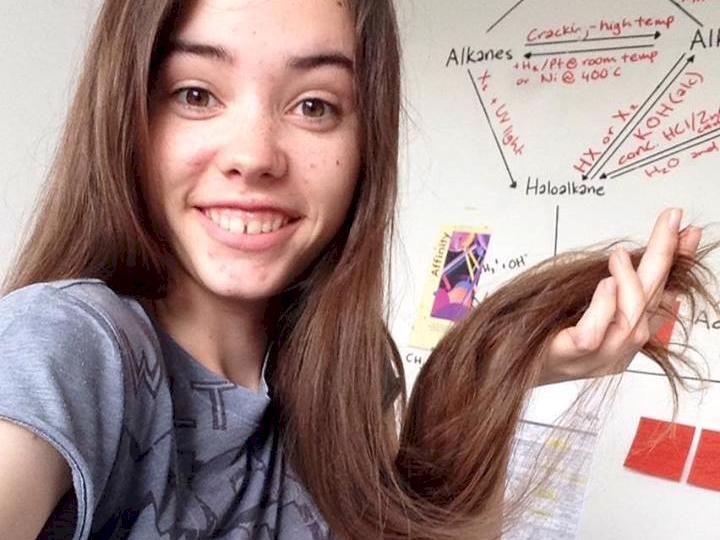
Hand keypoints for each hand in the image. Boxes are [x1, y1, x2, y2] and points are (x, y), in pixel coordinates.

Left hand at [538, 208, 701, 385]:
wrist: (495, 357)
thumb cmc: (534, 328)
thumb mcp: (578, 299)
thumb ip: (609, 286)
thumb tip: (638, 261)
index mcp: (619, 338)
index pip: (658, 298)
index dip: (673, 264)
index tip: (685, 230)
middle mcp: (612, 352)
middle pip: (651, 307)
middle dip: (664, 261)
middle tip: (670, 223)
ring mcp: (591, 360)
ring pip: (630, 325)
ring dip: (631, 284)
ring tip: (618, 257)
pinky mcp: (566, 357)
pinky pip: (593, 335)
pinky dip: (603, 307)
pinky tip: (604, 284)